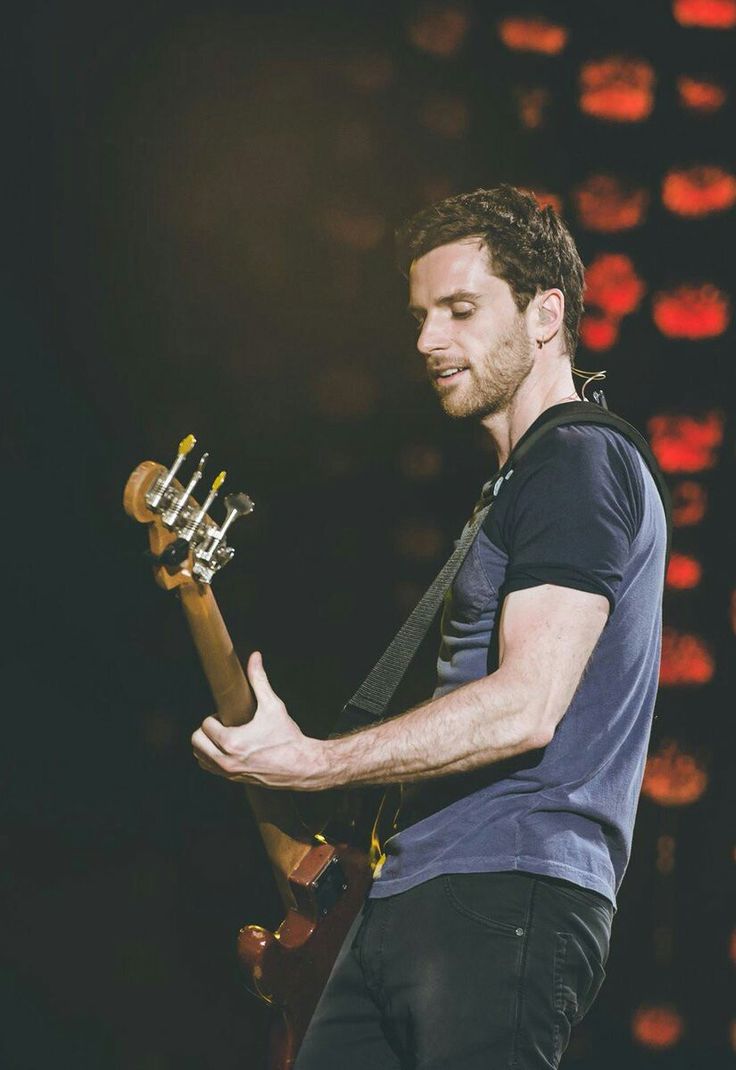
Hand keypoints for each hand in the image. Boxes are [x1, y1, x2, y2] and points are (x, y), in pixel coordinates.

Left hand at [191, 651, 327, 789]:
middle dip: (206, 730)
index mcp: (232, 742)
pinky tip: (229, 749)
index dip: (215, 716)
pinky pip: (209, 768)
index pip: (205, 725)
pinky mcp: (232, 779)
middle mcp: (226, 761)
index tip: (229, 715)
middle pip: (196, 741)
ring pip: (199, 756)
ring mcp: (228, 773)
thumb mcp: (273, 706)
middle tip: (224, 724)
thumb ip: (259, 680)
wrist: (300, 765)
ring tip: (225, 736)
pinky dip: (212, 757)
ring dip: (206, 744)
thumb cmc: (287, 736)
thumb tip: (255, 657)